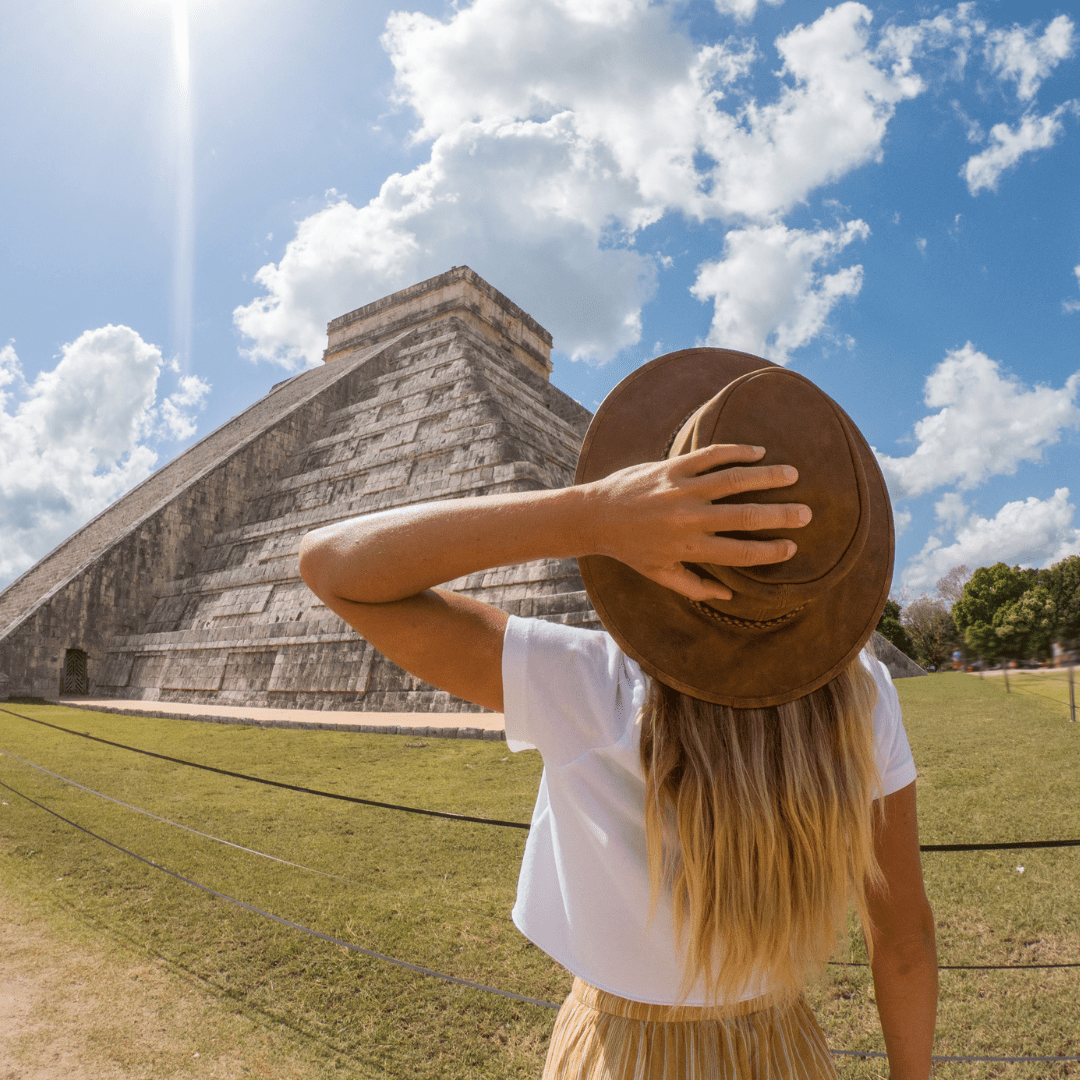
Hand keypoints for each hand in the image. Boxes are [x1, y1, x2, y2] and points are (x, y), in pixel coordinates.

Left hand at [583, 443, 809, 601]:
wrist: (595, 516)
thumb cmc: (630, 548)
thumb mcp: (660, 574)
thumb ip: (695, 587)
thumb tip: (729, 596)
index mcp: (689, 548)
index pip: (741, 552)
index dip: (771, 551)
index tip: (792, 546)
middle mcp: (689, 518)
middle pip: (746, 516)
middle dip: (781, 515)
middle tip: (807, 512)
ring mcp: (681, 490)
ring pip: (734, 480)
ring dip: (767, 476)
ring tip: (792, 474)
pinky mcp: (671, 467)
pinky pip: (710, 456)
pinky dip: (736, 451)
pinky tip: (758, 452)